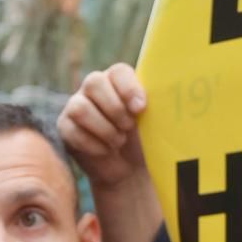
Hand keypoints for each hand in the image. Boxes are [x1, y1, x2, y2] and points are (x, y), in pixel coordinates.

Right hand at [59, 66, 165, 241]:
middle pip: (94, 83)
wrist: (129, 170)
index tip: (141, 108)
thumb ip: (158, 104)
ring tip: (118, 140)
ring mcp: (76, 105)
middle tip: (128, 127)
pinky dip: (93, 144)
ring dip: (103, 128)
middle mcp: (95, 88)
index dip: (128, 89)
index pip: (118, 71)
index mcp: (118, 80)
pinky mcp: (65, 127)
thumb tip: (176, 95)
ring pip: (81, 108)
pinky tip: (106, 151)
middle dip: (114, 109)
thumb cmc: (145, 140)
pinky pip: (72, 131)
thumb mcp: (154, 121)